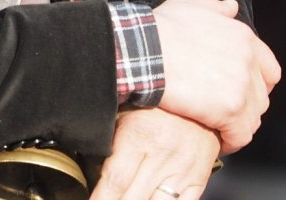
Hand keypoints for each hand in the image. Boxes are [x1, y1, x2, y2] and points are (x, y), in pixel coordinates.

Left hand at [90, 108, 220, 199]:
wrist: (198, 96)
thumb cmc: (154, 105)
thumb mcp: (125, 113)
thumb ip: (108, 141)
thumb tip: (88, 167)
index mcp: (139, 135)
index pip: (115, 180)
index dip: (101, 198)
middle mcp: (162, 155)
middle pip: (133, 198)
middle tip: (106, 199)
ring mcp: (183, 170)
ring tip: (128, 197)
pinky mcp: (198, 179)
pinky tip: (150, 199)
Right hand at [151, 0, 279, 152]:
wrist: (142, 50)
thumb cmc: (158, 29)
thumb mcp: (186, 8)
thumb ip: (213, 9)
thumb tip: (232, 7)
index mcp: (243, 37)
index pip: (268, 70)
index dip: (255, 85)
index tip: (238, 94)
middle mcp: (249, 60)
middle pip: (261, 97)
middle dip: (246, 108)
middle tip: (224, 115)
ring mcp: (243, 86)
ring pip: (253, 118)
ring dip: (238, 126)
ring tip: (219, 130)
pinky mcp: (231, 109)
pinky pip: (241, 135)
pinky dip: (231, 141)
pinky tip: (217, 141)